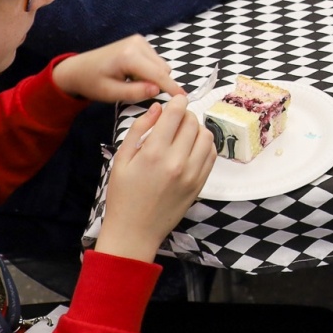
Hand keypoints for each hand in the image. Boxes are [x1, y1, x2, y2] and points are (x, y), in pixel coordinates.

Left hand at [54, 35, 183, 103]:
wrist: (78, 68)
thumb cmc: (92, 83)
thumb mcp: (110, 93)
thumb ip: (135, 92)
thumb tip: (158, 90)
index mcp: (129, 56)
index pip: (158, 74)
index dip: (172, 87)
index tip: (185, 99)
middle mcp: (137, 44)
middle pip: (162, 69)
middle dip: (157, 84)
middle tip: (138, 93)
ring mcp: (139, 41)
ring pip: (161, 65)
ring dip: (153, 78)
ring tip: (131, 83)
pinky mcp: (140, 42)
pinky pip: (155, 61)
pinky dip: (149, 71)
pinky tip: (132, 75)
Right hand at [98, 98, 215, 262]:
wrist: (134, 231)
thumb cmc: (122, 195)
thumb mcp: (121, 159)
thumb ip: (139, 129)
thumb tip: (157, 107)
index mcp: (154, 153)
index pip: (176, 114)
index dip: (177, 102)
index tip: (176, 100)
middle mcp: (176, 162)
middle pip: (192, 122)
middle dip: (184, 115)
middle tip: (175, 119)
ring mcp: (191, 174)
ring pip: (206, 136)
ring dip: (196, 129)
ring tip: (184, 134)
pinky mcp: (200, 185)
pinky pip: (211, 155)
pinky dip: (205, 145)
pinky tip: (192, 148)